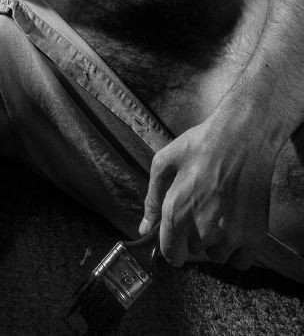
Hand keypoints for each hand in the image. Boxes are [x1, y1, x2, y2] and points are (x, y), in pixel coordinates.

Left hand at [139, 111, 275, 269]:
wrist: (243, 137)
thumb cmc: (201, 145)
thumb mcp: (165, 162)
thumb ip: (152, 199)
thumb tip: (144, 229)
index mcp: (177, 213)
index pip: (171, 255)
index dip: (172, 244)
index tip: (178, 232)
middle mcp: (203, 231)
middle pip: (194, 251)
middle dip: (193, 234)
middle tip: (201, 205)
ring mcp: (231, 237)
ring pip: (217, 256)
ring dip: (215, 242)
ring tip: (219, 211)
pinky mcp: (255, 237)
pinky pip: (240, 262)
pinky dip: (237, 249)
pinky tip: (235, 225)